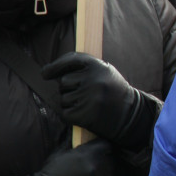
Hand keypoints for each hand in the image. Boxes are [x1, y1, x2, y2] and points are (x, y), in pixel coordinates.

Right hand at [21, 141, 114, 175]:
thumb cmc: (50, 175)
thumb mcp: (60, 153)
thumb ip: (74, 143)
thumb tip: (80, 132)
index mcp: (91, 154)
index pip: (105, 146)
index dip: (100, 149)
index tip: (97, 152)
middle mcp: (99, 168)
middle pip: (109, 161)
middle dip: (101, 163)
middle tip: (89, 169)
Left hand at [42, 52, 160, 149]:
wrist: (131, 115)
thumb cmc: (114, 91)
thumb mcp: (104, 72)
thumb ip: (83, 68)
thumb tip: (47, 72)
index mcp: (99, 66)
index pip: (71, 60)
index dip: (55, 66)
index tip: (44, 73)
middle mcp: (93, 80)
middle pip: (64, 82)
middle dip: (69, 88)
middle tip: (87, 94)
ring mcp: (89, 98)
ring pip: (63, 99)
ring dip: (71, 103)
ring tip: (89, 104)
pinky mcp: (85, 115)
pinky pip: (65, 113)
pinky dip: (71, 115)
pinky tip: (85, 114)